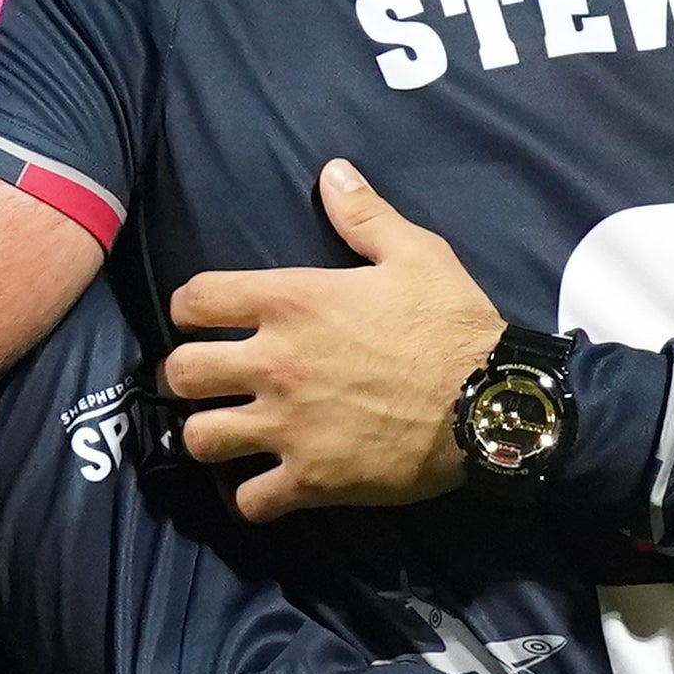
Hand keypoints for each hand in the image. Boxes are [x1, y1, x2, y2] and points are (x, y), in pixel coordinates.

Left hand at [160, 161, 503, 518]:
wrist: (492, 402)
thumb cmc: (453, 325)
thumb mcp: (416, 254)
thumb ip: (364, 215)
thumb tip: (331, 171)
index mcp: (291, 301)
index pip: (195, 300)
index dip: (190, 309)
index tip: (203, 319)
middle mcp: (275, 363)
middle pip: (181, 373)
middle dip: (184, 376)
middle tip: (207, 381)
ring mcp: (288, 427)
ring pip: (201, 439)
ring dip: (209, 436)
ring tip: (227, 434)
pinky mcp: (311, 480)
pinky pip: (250, 503)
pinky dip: (251, 499)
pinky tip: (265, 487)